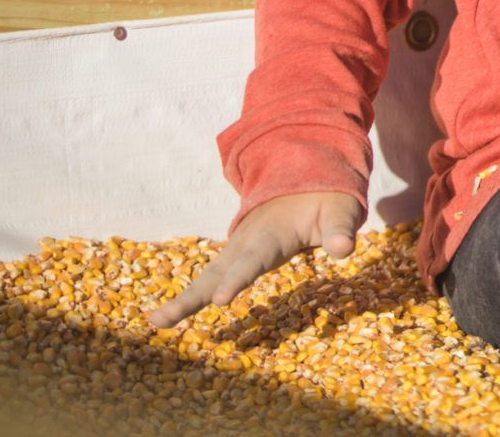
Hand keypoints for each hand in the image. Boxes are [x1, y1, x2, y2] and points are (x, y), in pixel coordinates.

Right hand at [148, 191, 363, 328]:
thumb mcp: (341, 210)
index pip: (253, 260)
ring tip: (154, 323)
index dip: (238, 279)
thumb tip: (344, 250)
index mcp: (272, 234)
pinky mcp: (234, 257)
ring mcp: (236, 250)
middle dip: (190, 297)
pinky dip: (190, 297)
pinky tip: (166, 319)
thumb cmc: (327, 198)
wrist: (304, 175)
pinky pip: (210, 279)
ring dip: (183, 300)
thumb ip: (340, 230)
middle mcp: (246, 242)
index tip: (221, 300)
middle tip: (160, 321)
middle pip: (216, 273)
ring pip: (206, 276)